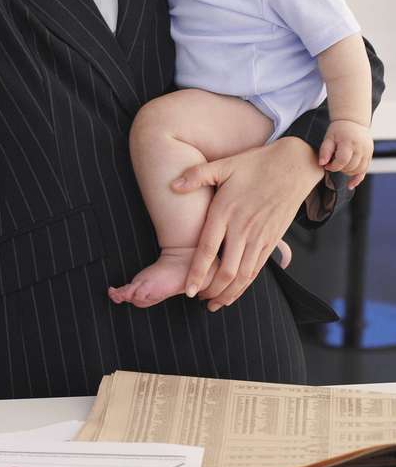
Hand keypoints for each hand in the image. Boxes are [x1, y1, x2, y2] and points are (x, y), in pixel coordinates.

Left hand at [172, 138, 323, 311]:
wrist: (294, 165)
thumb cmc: (255, 163)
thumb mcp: (224, 164)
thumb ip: (197, 175)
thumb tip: (172, 185)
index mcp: (226, 211)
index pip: (207, 250)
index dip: (196, 273)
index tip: (187, 290)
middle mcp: (243, 227)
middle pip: (226, 270)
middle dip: (211, 290)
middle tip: (197, 299)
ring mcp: (260, 236)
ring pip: (243, 275)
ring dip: (228, 293)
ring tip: (213, 303)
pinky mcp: (272, 239)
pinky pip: (257, 269)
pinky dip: (245, 285)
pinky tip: (235, 291)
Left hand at [318, 120, 373, 189]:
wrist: (353, 122)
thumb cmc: (338, 130)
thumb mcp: (329, 137)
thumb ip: (325, 150)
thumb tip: (322, 164)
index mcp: (349, 142)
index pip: (342, 161)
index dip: (333, 166)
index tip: (327, 165)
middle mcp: (360, 148)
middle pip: (350, 166)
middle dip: (339, 168)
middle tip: (332, 164)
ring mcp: (367, 152)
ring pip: (358, 170)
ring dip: (347, 172)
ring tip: (340, 166)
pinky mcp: (369, 155)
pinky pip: (365, 171)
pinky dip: (357, 178)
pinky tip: (350, 185)